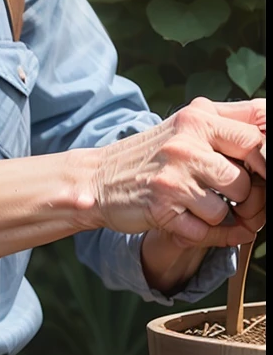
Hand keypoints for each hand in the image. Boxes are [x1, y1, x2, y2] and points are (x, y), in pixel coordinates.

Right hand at [87, 96, 265, 244]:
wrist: (98, 178)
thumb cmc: (152, 155)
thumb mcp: (186, 127)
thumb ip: (228, 126)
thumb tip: (268, 143)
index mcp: (197, 118)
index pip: (255, 137)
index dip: (266, 161)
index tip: (261, 174)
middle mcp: (185, 143)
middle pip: (246, 178)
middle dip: (250, 197)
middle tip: (243, 203)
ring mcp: (173, 176)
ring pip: (227, 208)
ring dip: (222, 216)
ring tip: (207, 209)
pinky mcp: (163, 207)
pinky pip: (206, 232)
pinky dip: (209, 235)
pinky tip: (197, 225)